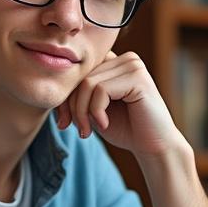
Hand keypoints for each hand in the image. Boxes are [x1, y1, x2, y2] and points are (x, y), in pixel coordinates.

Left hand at [56, 51, 185, 158]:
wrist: (154, 147)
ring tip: (88, 131)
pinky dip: (96, 112)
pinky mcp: (137, 77)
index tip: (64, 122)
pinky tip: (104, 125)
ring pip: (87, 84)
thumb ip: (78, 95)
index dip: (66, 97)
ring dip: (82, 112)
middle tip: (79, 131)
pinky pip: (100, 90)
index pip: (78, 72)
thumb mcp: (94, 110)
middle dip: (72, 107)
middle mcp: (125, 59)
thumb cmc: (126, 129)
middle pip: (81, 77)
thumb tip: (53, 88)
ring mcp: (133, 65)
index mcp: (114, 63)